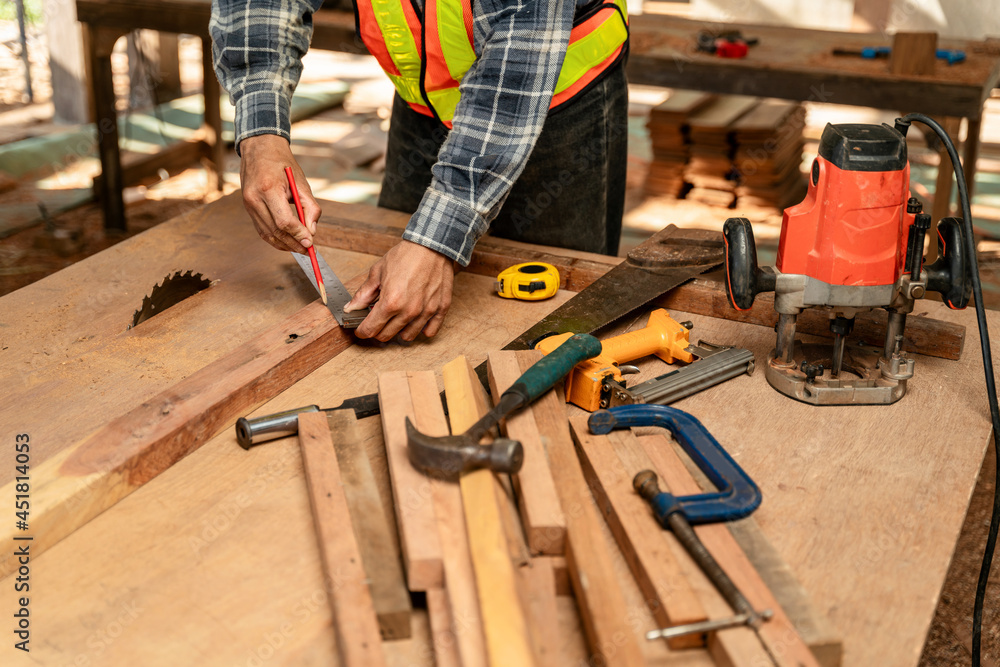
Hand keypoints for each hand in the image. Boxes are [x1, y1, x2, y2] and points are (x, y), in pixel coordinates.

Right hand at [239, 134, 320, 252]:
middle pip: (275, 231)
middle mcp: (254, 199)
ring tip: (301, 248)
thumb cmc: (282, 164)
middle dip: (294, 243)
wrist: (259, 150)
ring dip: (285, 245)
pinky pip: (262, 230)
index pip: (284, 221)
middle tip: (309, 249)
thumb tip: (312, 231)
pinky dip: (276, 239)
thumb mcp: (301, 182)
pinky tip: (288, 242)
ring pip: (268, 234)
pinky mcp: (248, 209)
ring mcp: (248, 205)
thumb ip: (310, 207)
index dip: (298, 234)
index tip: (311, 242)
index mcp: (268, 189)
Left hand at [346, 241, 457, 341]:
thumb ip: (364, 294)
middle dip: (378, 330)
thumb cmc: (406, 256)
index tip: (361, 329)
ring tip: (396, 318)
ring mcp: (426, 312)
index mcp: (390, 302)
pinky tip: (415, 321)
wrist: (431, 245)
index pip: (370, 329)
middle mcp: (408, 311)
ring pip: (407, 336)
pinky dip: (421, 329)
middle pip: (386, 335)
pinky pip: (430, 331)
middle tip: (377, 320)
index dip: (362, 331)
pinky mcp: (440, 309)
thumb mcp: (378, 272)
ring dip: (398, 331)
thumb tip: (351, 307)